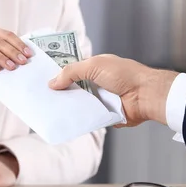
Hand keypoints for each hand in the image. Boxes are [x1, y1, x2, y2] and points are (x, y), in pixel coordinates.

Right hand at [49, 54, 177, 126]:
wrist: (145, 95)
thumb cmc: (125, 75)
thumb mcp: (94, 66)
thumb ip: (71, 72)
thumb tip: (52, 82)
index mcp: (95, 67)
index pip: (72, 70)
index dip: (58, 74)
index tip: (41, 79)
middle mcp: (96, 83)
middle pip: (72, 88)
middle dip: (60, 92)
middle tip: (40, 97)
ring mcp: (100, 99)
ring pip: (78, 104)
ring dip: (68, 107)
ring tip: (47, 110)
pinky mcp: (103, 114)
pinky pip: (87, 117)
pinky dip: (79, 119)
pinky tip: (64, 121)